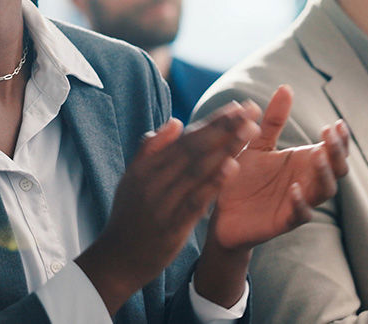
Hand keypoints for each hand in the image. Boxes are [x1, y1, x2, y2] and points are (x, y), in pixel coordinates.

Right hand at [75, 108, 258, 313]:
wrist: (116, 259)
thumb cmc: (128, 218)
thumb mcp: (130, 179)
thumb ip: (150, 150)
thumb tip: (175, 122)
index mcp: (146, 168)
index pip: (185, 139)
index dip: (212, 122)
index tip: (236, 107)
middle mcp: (153, 181)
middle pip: (194, 148)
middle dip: (224, 128)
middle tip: (250, 110)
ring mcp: (162, 203)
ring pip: (197, 169)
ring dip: (226, 148)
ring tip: (250, 130)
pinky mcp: (171, 225)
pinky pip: (195, 199)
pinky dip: (213, 182)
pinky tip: (232, 167)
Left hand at [209, 86, 349, 249]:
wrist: (221, 212)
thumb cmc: (243, 178)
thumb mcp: (257, 144)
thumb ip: (273, 121)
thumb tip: (286, 87)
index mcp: (304, 163)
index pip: (334, 150)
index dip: (341, 138)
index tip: (337, 122)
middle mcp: (307, 182)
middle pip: (337, 169)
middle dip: (337, 151)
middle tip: (328, 134)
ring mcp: (299, 202)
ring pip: (325, 191)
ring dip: (324, 174)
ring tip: (316, 156)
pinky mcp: (284, 220)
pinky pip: (301, 214)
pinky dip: (301, 203)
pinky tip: (294, 189)